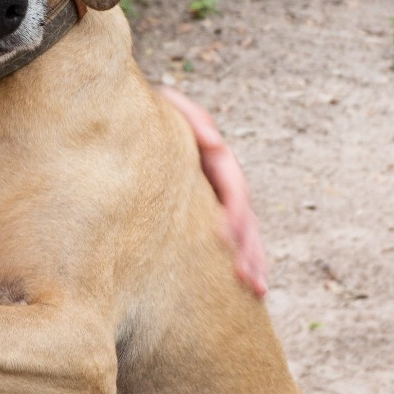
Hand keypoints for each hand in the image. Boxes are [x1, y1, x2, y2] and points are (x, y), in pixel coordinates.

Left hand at [156, 87, 267, 296]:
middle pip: (244, 214)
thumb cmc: (150, 111)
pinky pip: (225, 237)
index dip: (235, 212)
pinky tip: (244, 284)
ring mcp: (215, 194)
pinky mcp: (203, 210)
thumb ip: (192, 117)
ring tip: (257, 289)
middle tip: (250, 278)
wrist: (136, 117)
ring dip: (250, 259)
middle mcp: (221, 178)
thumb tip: (214, 143)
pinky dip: (236, 259)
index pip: (234, 187)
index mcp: (215, 157)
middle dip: (249, 247)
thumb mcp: (170, 104)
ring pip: (242, 230)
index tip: (226, 238)